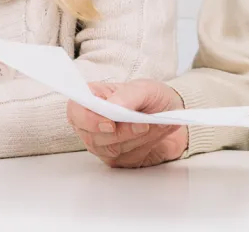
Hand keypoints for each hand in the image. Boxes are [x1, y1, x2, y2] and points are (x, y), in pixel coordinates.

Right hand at [67, 80, 187, 167]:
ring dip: (135, 139)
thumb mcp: (145, 89)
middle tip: (143, 124)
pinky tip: (154, 135)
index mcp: (93, 98)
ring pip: (110, 150)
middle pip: (92, 137)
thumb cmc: (153, 98)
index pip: (75, 111)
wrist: (173, 117)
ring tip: (154, 125)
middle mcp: (91, 123)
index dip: (88, 119)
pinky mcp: (117, 159)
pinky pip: (126, 159)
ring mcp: (103, 144)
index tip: (110, 123)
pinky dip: (143, 147)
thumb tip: (114, 107)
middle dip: (121, 132)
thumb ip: (127, 96)